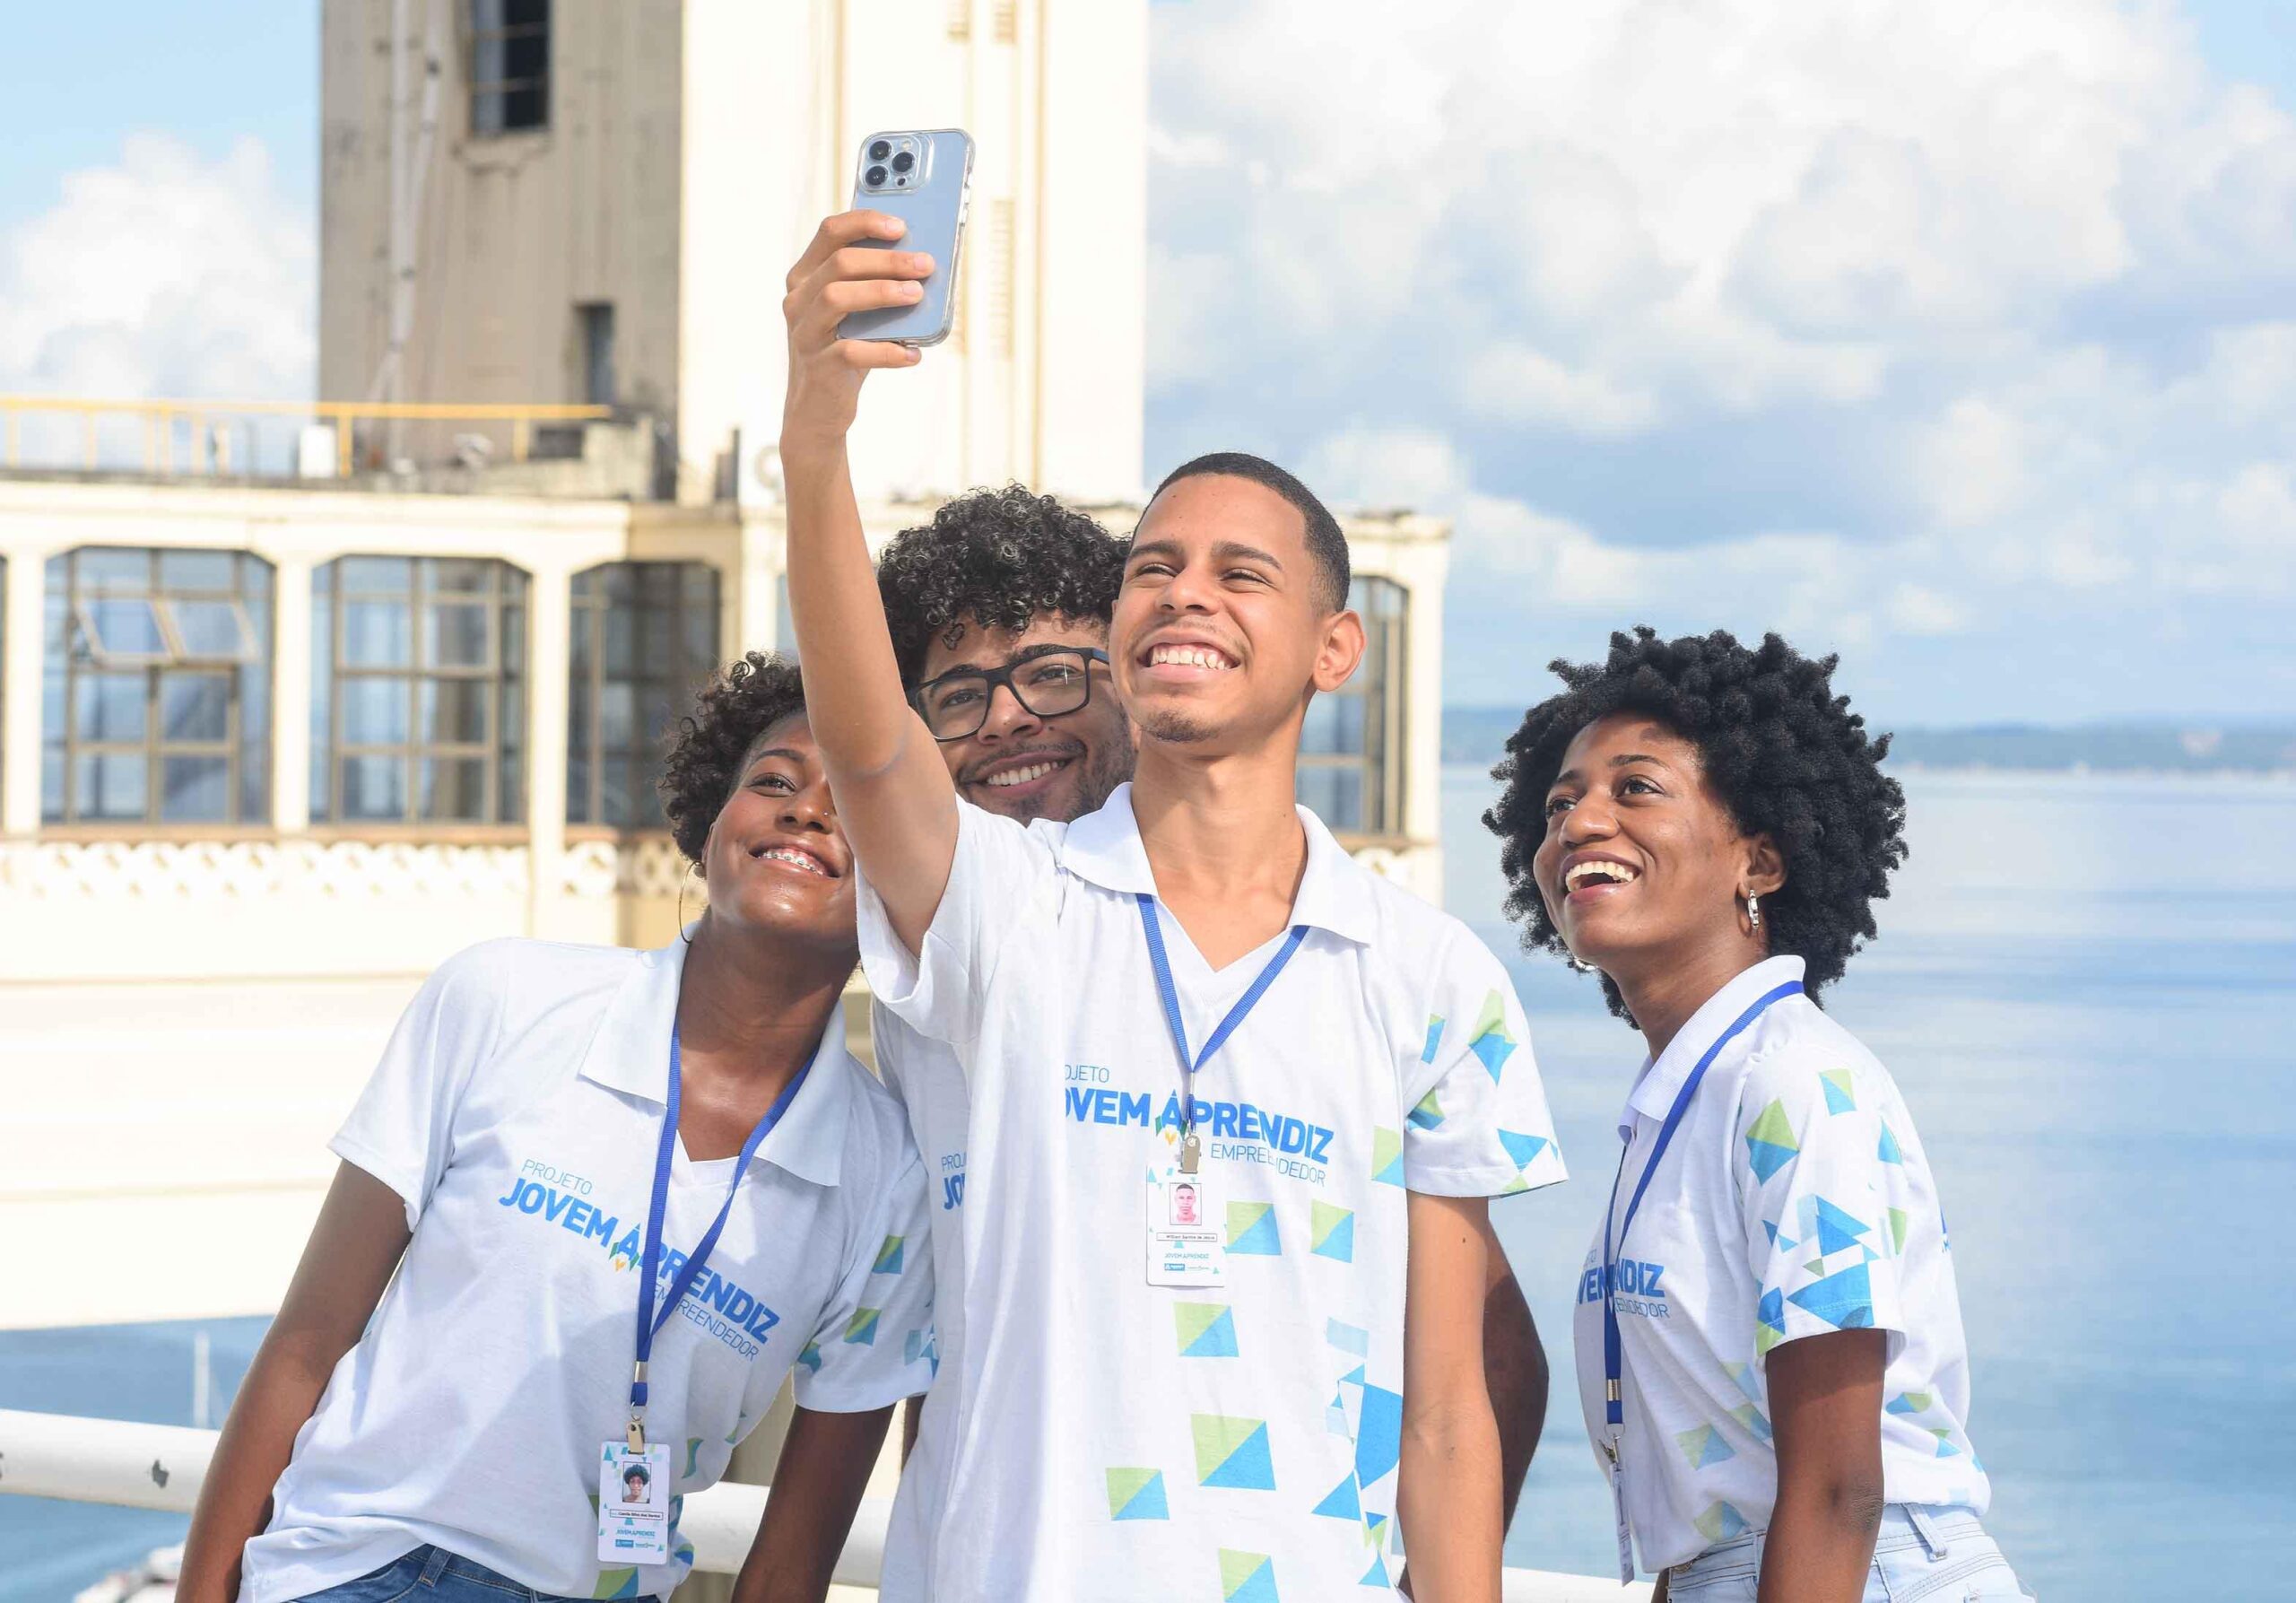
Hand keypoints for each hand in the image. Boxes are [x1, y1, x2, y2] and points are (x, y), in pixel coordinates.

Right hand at [780, 210, 935, 459]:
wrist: (818, 409)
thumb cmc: (844, 350)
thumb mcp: (856, 313)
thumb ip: (875, 284)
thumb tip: (923, 261)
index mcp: (806, 276)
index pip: (830, 232)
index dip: (865, 222)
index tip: (902, 226)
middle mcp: (798, 300)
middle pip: (839, 263)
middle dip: (887, 259)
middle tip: (925, 264)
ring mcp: (804, 333)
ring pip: (837, 297)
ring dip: (883, 292)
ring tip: (917, 295)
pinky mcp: (818, 366)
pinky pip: (852, 352)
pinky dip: (887, 352)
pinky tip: (913, 355)